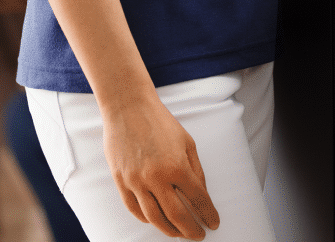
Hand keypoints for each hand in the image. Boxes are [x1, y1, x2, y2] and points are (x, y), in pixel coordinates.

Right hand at [103, 94, 219, 239]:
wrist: (129, 107)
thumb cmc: (160, 121)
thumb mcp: (187, 142)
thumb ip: (196, 170)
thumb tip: (201, 195)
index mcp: (177, 166)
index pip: (198, 199)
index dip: (208, 214)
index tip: (213, 223)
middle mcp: (156, 177)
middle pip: (177, 216)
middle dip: (191, 230)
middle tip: (198, 235)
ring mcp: (136, 181)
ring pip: (155, 218)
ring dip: (169, 230)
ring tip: (178, 233)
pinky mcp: (121, 181)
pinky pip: (134, 209)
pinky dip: (146, 219)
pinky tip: (156, 220)